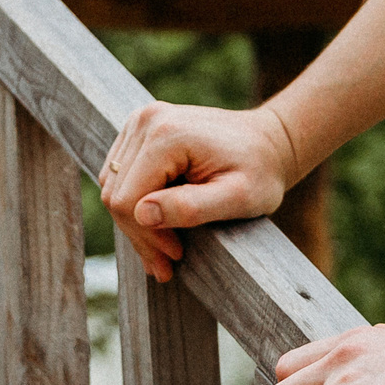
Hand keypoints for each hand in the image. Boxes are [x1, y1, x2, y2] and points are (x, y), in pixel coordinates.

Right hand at [97, 102, 300, 280]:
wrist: (270, 142)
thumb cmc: (260, 172)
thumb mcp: (238, 198)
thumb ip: (190, 207)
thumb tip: (142, 214)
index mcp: (166, 135)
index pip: (127, 201)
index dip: (146, 237)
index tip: (175, 256)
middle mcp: (146, 121)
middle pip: (116, 194)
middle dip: (140, 235)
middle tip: (168, 264)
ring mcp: (141, 121)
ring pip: (114, 186)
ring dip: (136, 222)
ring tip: (167, 248)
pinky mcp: (141, 129)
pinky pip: (121, 175)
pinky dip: (136, 203)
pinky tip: (161, 222)